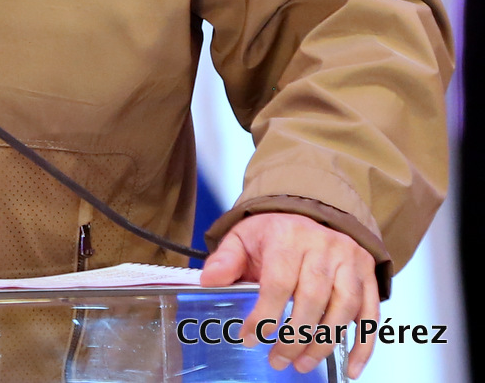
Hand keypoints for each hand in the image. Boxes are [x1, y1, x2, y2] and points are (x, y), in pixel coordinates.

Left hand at [201, 212, 378, 376]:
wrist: (314, 212)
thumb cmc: (275, 233)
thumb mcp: (244, 236)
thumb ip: (226, 259)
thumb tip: (209, 281)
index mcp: (288, 237)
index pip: (277, 282)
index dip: (263, 314)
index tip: (248, 338)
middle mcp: (324, 248)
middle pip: (312, 299)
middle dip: (294, 336)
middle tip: (277, 360)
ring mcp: (351, 263)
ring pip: (343, 310)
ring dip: (323, 344)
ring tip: (302, 364)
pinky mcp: (369, 277)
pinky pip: (371, 315)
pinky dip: (364, 345)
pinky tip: (351, 369)